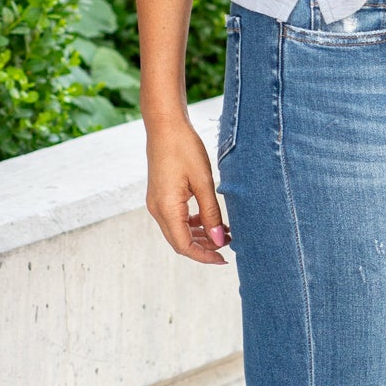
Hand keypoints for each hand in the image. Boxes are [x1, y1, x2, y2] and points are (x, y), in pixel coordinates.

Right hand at [145, 117, 231, 264]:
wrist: (165, 127)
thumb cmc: (185, 149)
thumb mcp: (203, 182)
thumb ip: (211, 213)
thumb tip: (218, 241)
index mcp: (167, 208)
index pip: (184, 246)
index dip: (205, 256)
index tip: (224, 258)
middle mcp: (157, 210)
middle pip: (180, 242)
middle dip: (204, 248)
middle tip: (228, 244)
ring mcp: (156, 203)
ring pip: (177, 232)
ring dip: (199, 236)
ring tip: (222, 231)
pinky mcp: (159, 197)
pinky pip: (175, 219)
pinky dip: (192, 224)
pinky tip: (208, 219)